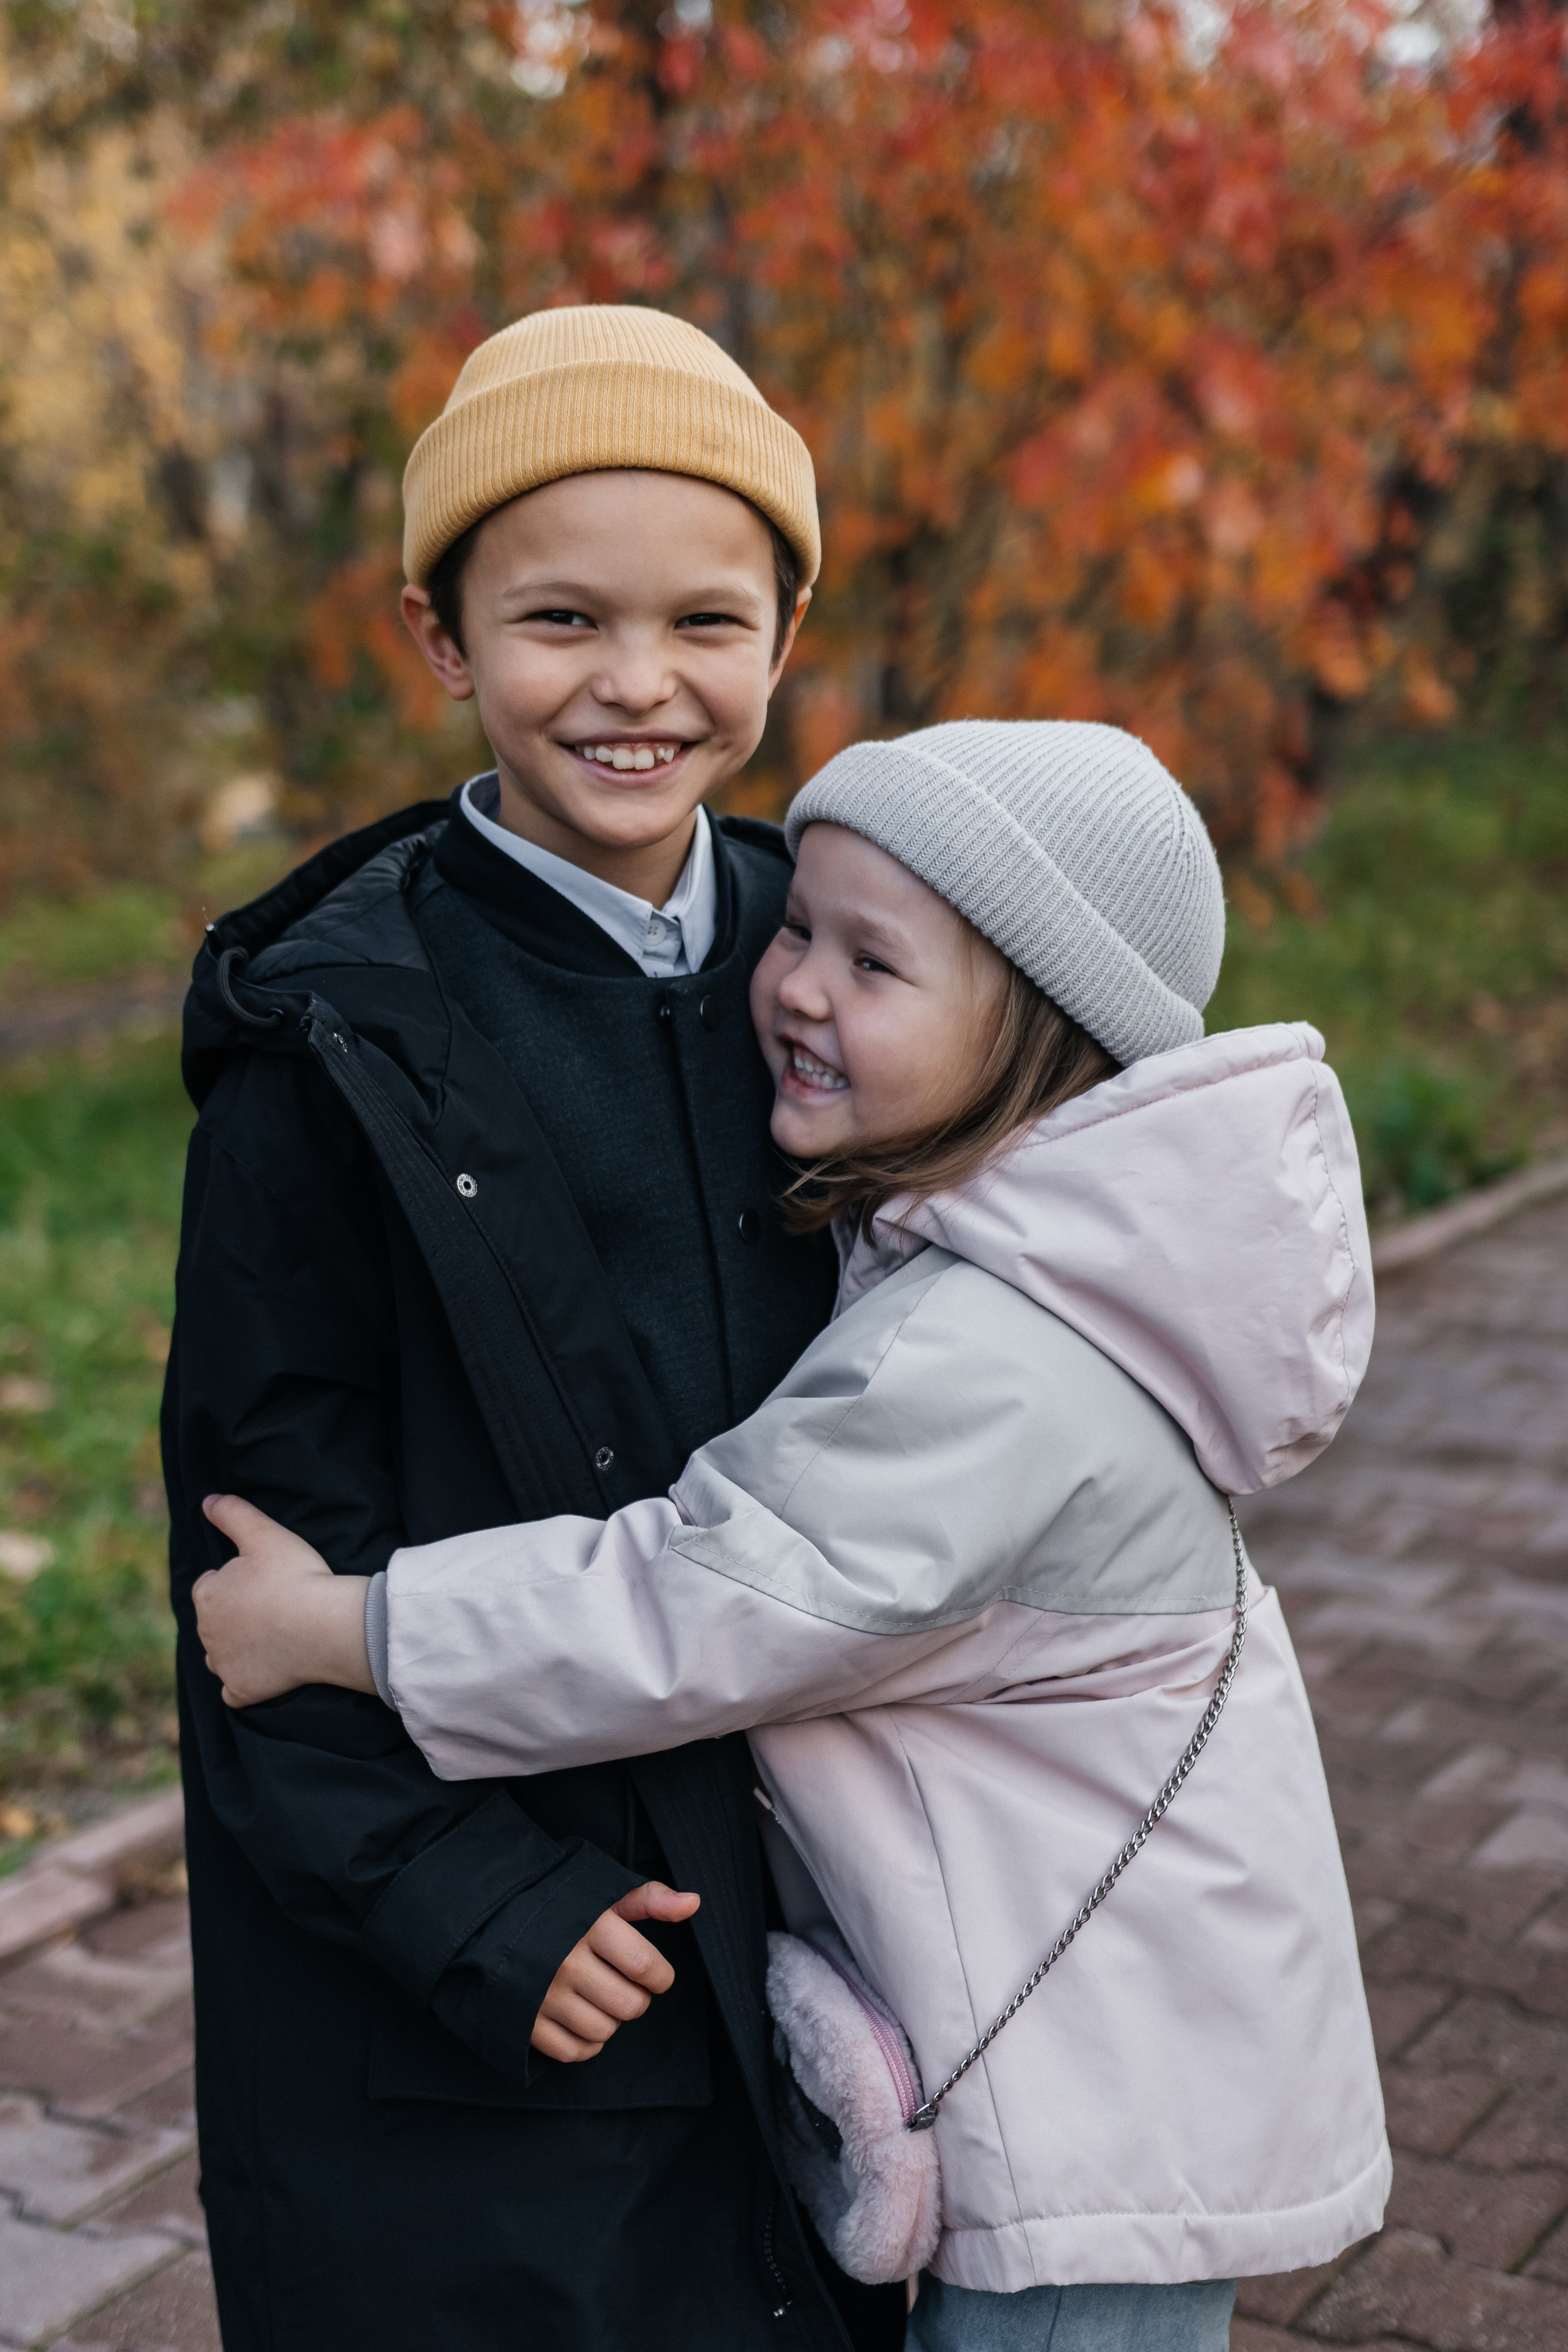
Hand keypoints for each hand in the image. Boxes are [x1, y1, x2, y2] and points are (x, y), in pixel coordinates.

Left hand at [194, 1494, 374, 1706]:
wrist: (322, 1626)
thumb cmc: (295, 1576)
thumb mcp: (264, 1533)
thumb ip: (232, 1513)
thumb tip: (206, 1500)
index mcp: (207, 1594)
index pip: (211, 1585)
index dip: (237, 1581)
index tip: (264, 1580)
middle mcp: (206, 1632)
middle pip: (216, 1620)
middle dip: (236, 1614)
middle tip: (274, 1606)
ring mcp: (222, 1664)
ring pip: (220, 1655)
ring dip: (237, 1648)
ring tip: (271, 1636)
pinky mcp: (241, 1690)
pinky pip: (234, 1690)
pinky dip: (244, 1683)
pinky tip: (265, 1671)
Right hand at [532, 1881, 700, 2063]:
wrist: (494, 1918)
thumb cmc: (559, 1905)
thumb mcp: (603, 1894)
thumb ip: (649, 1899)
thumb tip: (693, 1903)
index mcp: (590, 1927)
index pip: (646, 1968)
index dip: (661, 1976)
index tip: (655, 1974)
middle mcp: (566, 1962)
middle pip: (629, 2006)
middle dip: (637, 1998)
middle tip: (624, 1984)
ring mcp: (544, 1995)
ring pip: (604, 2031)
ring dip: (611, 2020)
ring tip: (600, 1998)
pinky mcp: (526, 2021)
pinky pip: (573, 2052)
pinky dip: (586, 2044)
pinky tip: (583, 2019)